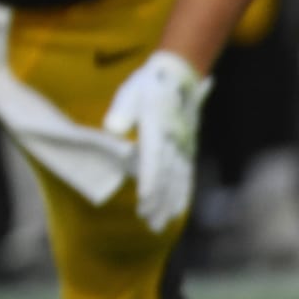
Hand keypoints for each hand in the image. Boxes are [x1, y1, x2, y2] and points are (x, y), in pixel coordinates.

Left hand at [102, 50, 212, 232]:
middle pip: (167, 176)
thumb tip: (111, 129)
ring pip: (178, 180)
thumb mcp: (130, 92)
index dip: (148, 180)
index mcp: (157, 128)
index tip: (143, 200)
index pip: (153, 159)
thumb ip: (122, 112)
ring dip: (170, 202)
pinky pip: (187, 174)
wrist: (180, 74)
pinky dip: (183, 193)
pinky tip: (178, 208)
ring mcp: (183, 146)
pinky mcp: (187, 148)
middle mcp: (173, 141)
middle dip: (158, 201)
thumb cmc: (149, 84)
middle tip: (149, 224)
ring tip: (161, 223)